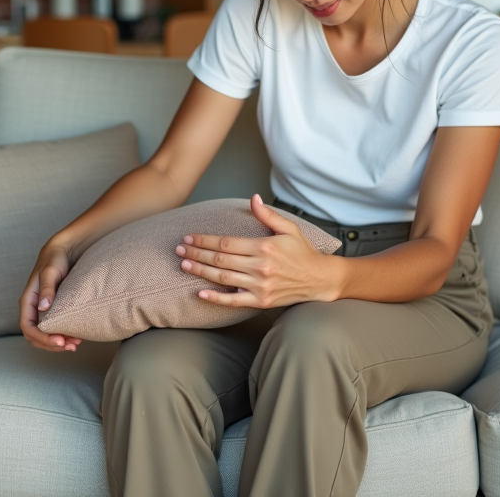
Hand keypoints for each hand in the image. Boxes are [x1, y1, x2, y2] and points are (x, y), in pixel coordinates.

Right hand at [19, 242, 84, 352]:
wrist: (63, 251)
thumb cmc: (55, 259)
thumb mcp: (50, 272)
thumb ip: (47, 289)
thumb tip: (42, 307)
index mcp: (28, 301)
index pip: (28, 327)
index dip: (42, 338)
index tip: (59, 340)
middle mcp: (33, 308)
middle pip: (35, 336)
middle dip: (51, 344)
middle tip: (71, 345)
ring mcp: (43, 311)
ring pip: (45, 335)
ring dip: (59, 343)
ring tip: (76, 344)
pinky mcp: (54, 311)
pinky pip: (55, 329)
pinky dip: (64, 336)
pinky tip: (76, 338)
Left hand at [175, 194, 341, 308]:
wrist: (320, 280)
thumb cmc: (304, 252)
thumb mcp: (289, 228)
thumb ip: (268, 214)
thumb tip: (253, 198)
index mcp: (264, 246)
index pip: (226, 242)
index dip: (204, 240)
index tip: (189, 238)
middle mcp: (260, 266)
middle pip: (220, 259)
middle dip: (196, 254)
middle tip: (178, 250)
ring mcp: (260, 286)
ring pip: (223, 278)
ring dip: (201, 272)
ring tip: (183, 265)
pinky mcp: (262, 301)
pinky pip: (234, 301)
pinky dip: (216, 298)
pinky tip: (200, 293)